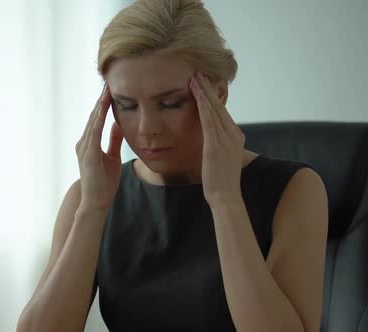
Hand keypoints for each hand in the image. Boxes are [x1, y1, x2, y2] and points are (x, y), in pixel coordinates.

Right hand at [75, 83, 123, 211]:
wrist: (96, 201)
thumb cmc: (104, 182)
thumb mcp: (112, 157)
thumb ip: (114, 141)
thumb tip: (119, 125)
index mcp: (89, 143)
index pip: (97, 119)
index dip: (104, 104)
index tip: (111, 90)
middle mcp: (83, 142)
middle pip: (93, 116)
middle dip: (101, 100)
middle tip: (109, 83)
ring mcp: (84, 148)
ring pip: (92, 121)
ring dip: (100, 106)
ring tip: (107, 91)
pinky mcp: (88, 154)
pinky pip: (93, 133)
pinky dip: (98, 120)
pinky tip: (103, 109)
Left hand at [190, 72, 244, 205]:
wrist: (226, 196)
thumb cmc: (220, 182)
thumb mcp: (220, 159)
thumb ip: (217, 147)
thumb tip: (208, 141)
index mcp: (236, 137)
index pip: (223, 112)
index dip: (213, 97)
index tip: (204, 84)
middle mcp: (233, 135)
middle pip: (219, 106)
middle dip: (208, 89)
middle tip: (199, 73)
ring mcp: (226, 139)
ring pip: (213, 109)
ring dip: (203, 91)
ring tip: (195, 77)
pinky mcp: (215, 144)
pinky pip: (208, 119)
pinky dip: (202, 104)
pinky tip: (196, 93)